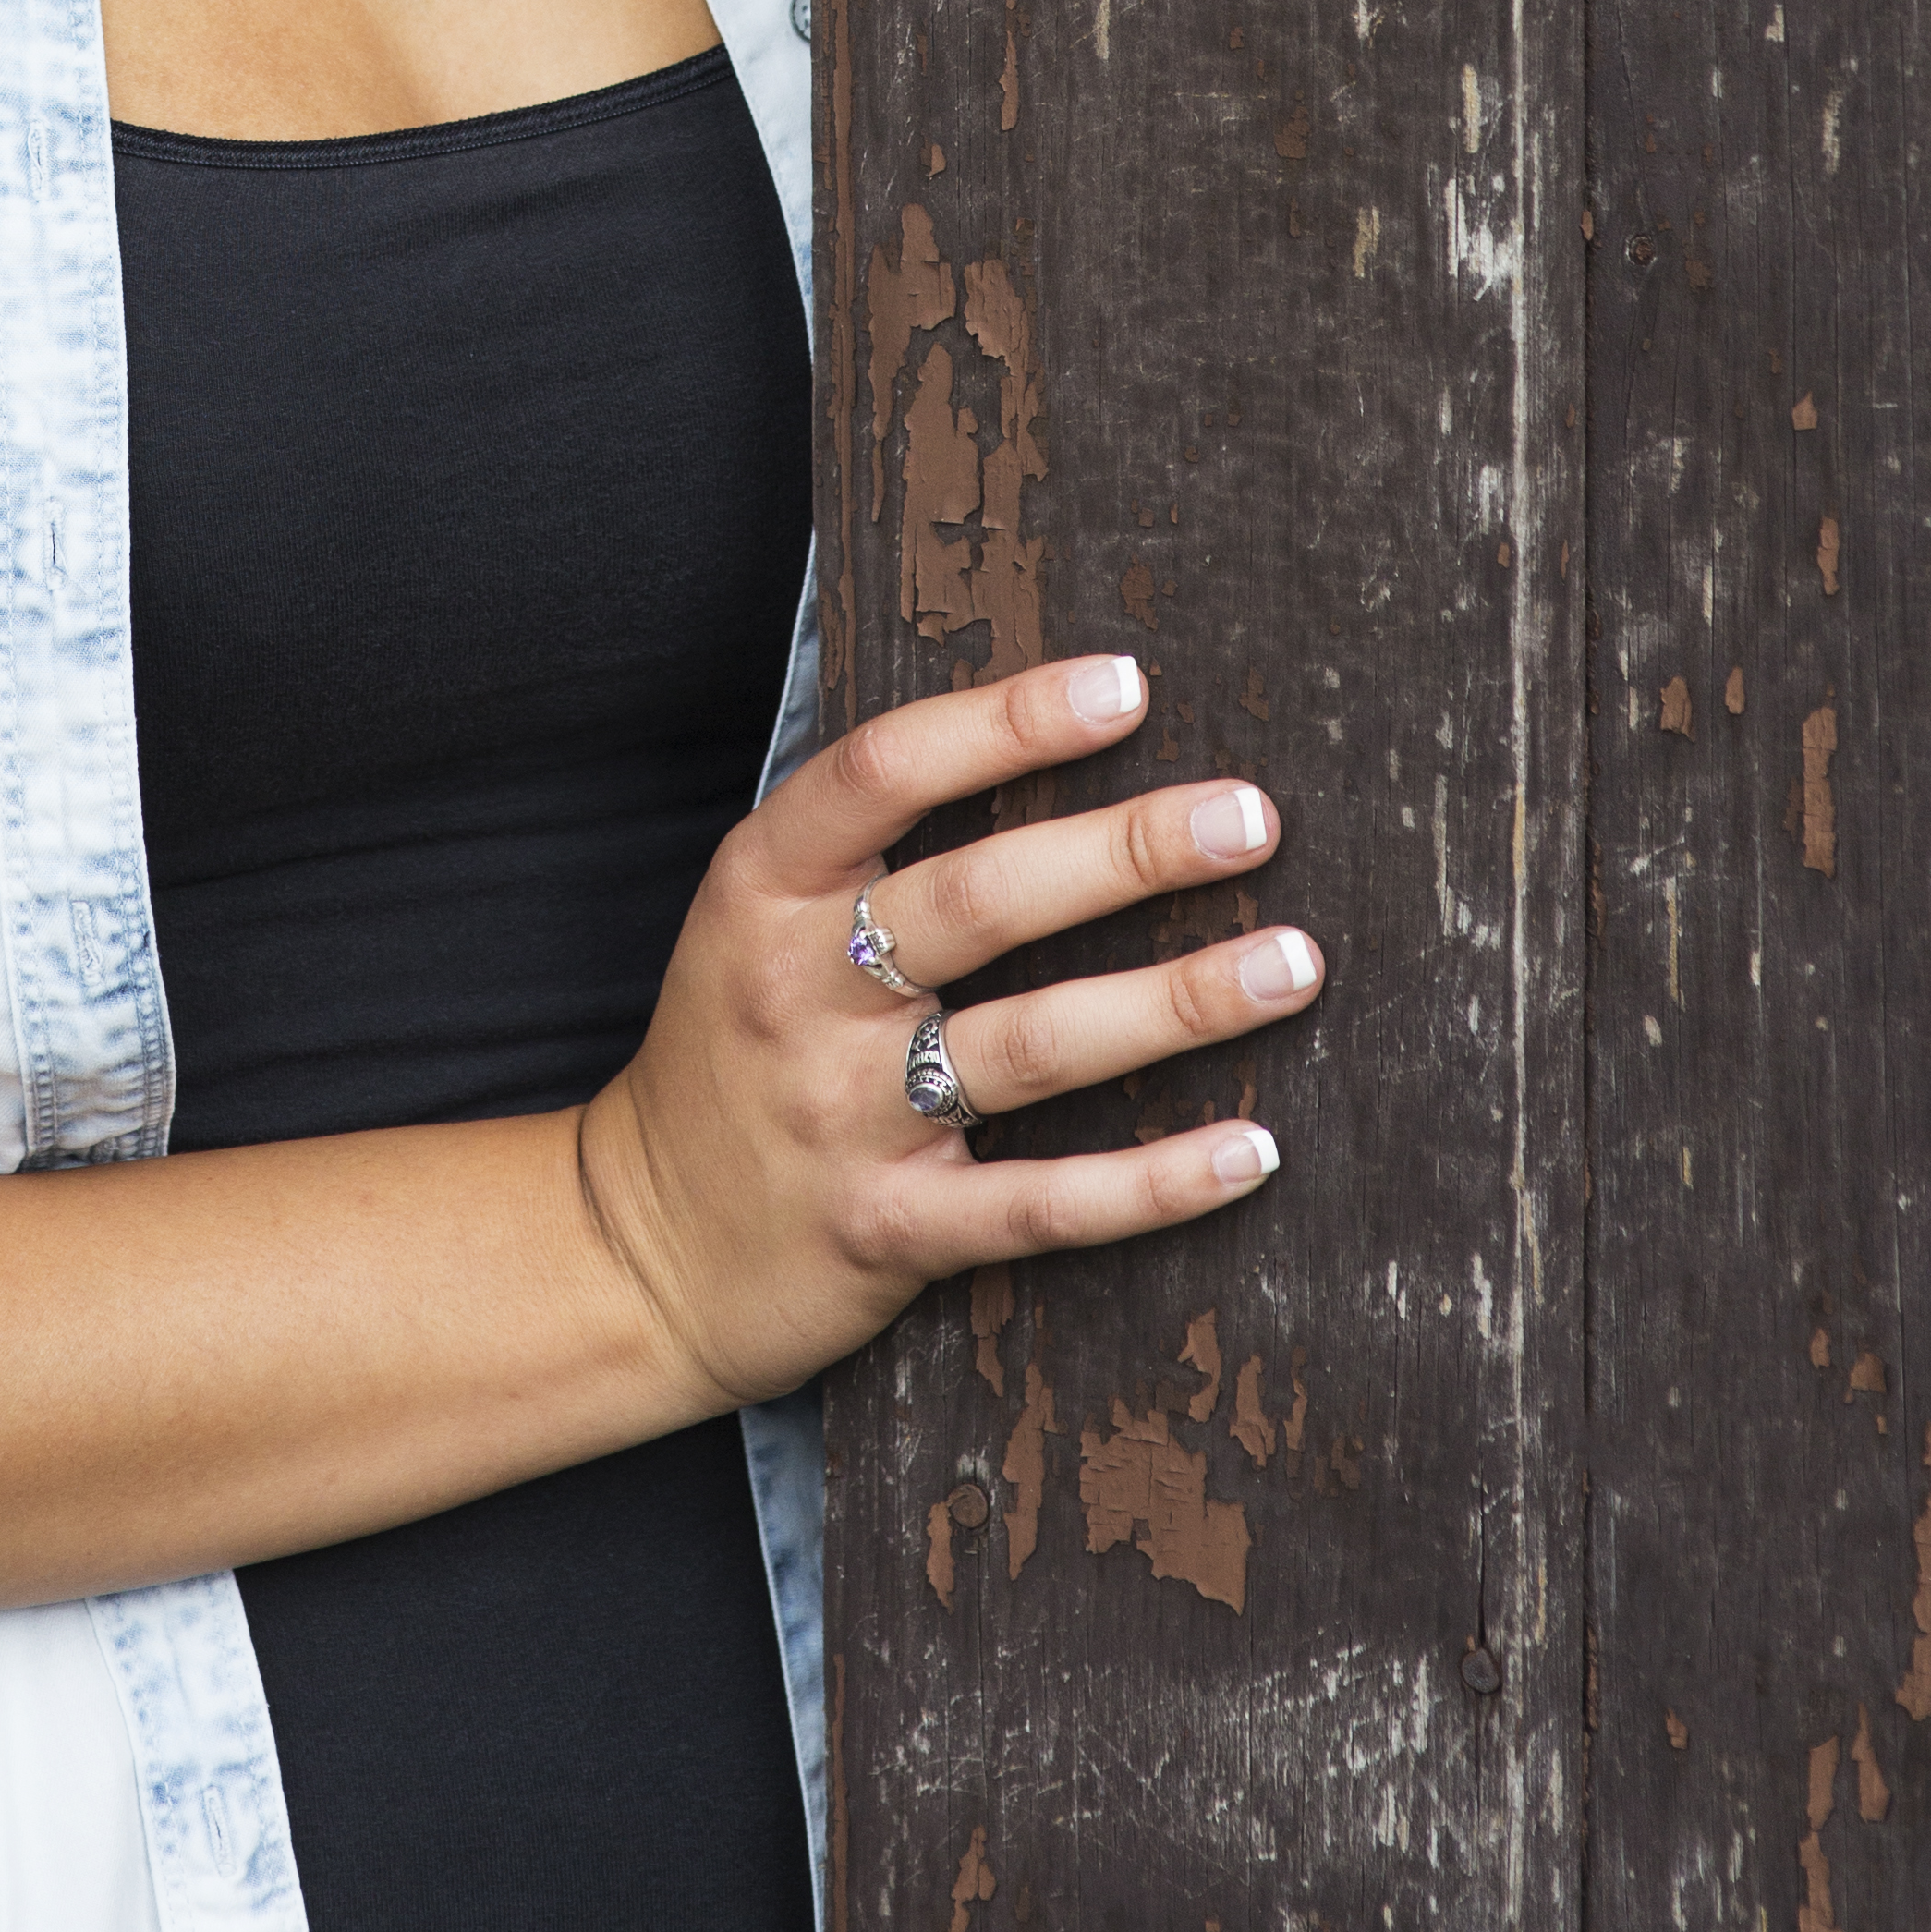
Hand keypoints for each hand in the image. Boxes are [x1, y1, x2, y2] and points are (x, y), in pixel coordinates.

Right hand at [574, 653, 1314, 1414]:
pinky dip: (1154, 1182)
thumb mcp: (757, 916)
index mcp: (763, 886)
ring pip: (1032, 1048)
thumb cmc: (734, 1047)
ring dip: (1175, 1003)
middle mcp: (799, 989)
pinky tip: (1251, 1147)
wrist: (639, 1245)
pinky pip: (1041, 1204)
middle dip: (1126, 852)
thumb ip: (870, 846)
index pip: (886, 773)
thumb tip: (1047, 740)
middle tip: (1251, 818)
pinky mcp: (889, 1231)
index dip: (1007, 722)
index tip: (1126, 686)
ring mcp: (843, 1115)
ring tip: (1291, 962)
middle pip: (981, 902)